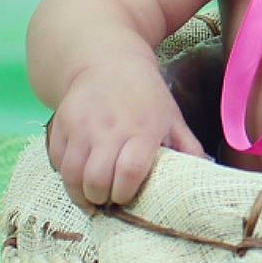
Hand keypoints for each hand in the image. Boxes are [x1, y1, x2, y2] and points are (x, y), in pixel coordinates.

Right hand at [46, 61, 205, 209]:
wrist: (108, 61)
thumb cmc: (146, 96)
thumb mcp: (172, 118)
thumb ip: (188, 149)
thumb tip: (205, 177)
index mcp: (142, 129)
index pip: (129, 171)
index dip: (125, 193)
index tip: (126, 198)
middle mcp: (108, 128)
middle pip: (96, 179)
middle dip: (100, 198)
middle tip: (106, 201)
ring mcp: (81, 126)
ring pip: (71, 174)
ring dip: (79, 193)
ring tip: (89, 198)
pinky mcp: (61, 124)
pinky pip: (56, 160)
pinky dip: (64, 174)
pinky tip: (77, 176)